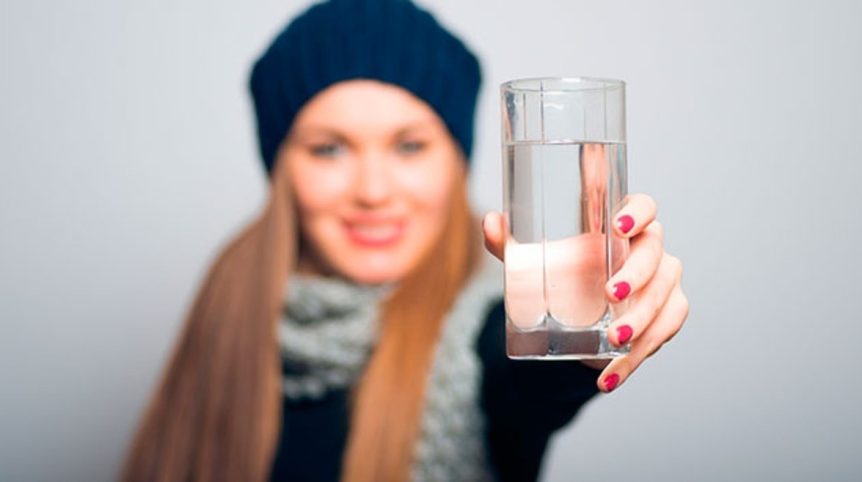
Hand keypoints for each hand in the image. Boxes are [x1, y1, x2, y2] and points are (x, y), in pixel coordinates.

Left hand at [482, 193, 688, 392]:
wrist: (579, 316)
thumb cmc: (565, 274)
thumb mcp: (535, 260)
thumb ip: (510, 243)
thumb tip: (489, 222)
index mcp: (624, 226)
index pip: (645, 207)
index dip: (638, 213)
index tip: (617, 228)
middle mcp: (651, 249)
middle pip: (655, 255)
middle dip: (636, 276)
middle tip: (610, 296)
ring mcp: (663, 282)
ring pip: (664, 298)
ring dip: (641, 321)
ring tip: (614, 340)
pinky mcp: (667, 314)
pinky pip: (663, 333)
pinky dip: (637, 358)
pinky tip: (612, 374)